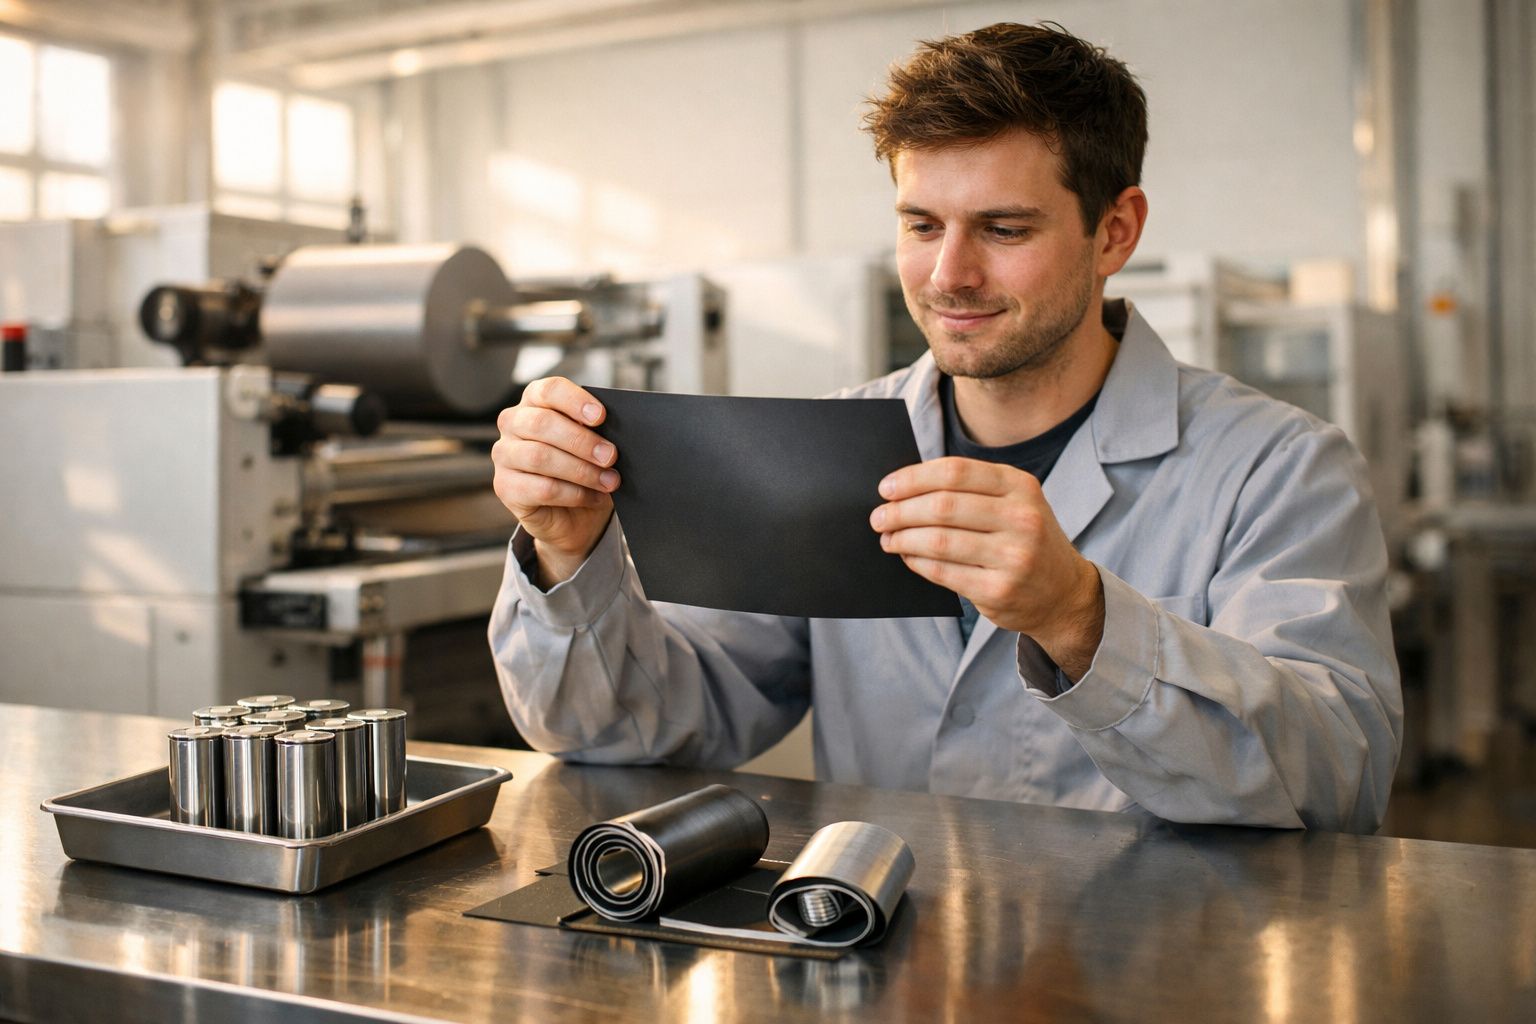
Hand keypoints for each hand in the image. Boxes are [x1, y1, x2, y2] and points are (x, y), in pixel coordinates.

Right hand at [492, 376, 619, 585]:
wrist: (574, 513)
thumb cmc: (583, 466)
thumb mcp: (593, 443)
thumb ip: (596, 431)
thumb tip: (615, 432)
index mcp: (534, 402)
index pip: (548, 390)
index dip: (575, 401)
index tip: (600, 416)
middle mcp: (513, 423)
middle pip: (542, 423)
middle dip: (582, 441)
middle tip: (611, 456)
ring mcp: (504, 455)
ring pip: (540, 457)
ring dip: (582, 470)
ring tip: (609, 481)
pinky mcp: (506, 487)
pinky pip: (542, 489)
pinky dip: (574, 494)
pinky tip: (594, 497)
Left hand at [870, 457, 1104, 679]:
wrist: (1064, 593)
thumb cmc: (1026, 540)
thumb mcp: (1014, 503)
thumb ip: (971, 490)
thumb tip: (904, 488)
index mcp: (1020, 486)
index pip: (954, 472)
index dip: (913, 478)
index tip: (887, 487)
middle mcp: (1021, 518)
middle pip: (942, 507)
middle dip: (901, 511)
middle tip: (879, 517)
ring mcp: (1013, 557)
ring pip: (939, 541)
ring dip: (903, 538)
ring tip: (888, 538)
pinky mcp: (999, 590)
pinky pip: (944, 572)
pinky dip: (917, 562)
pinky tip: (907, 556)